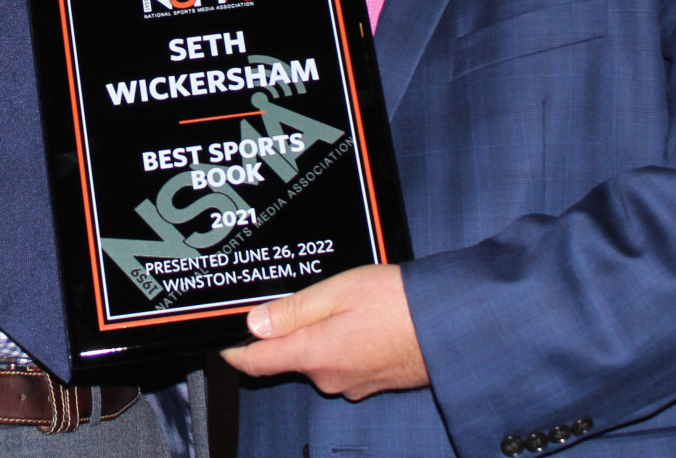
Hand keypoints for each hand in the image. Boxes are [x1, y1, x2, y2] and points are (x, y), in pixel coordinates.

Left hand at [219, 263, 428, 399]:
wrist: (451, 325)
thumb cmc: (399, 304)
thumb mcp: (337, 291)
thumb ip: (292, 310)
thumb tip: (254, 324)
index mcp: (314, 355)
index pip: (257, 363)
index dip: (235, 353)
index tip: (224, 343)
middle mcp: (329, 378)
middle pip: (290, 356)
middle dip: (289, 329)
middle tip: (301, 294)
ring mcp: (353, 383)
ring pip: (320, 357)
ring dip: (321, 333)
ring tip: (340, 300)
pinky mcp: (374, 381)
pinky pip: (345, 360)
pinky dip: (345, 340)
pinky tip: (362, 317)